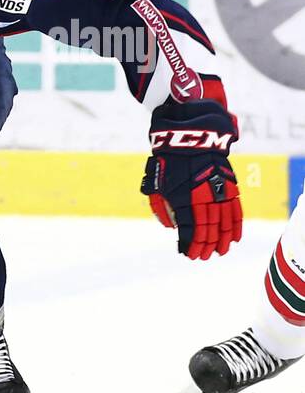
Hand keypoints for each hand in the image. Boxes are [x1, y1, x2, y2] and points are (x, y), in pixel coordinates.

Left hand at [141, 99, 241, 259]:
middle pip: (207, 228)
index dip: (189, 244)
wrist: (188, 135)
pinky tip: (234, 237)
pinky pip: (235, 208)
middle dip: (205, 245)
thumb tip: (170, 226)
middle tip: (202, 257)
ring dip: (222, 239)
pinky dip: (235, 224)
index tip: (186, 254)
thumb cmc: (167, 161)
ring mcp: (218, 189)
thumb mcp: (156, 183)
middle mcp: (202, 196)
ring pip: (224, 221)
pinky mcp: (229, 183)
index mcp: (182, 198)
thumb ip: (160, 205)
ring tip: (219, 252)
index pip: (189, 229)